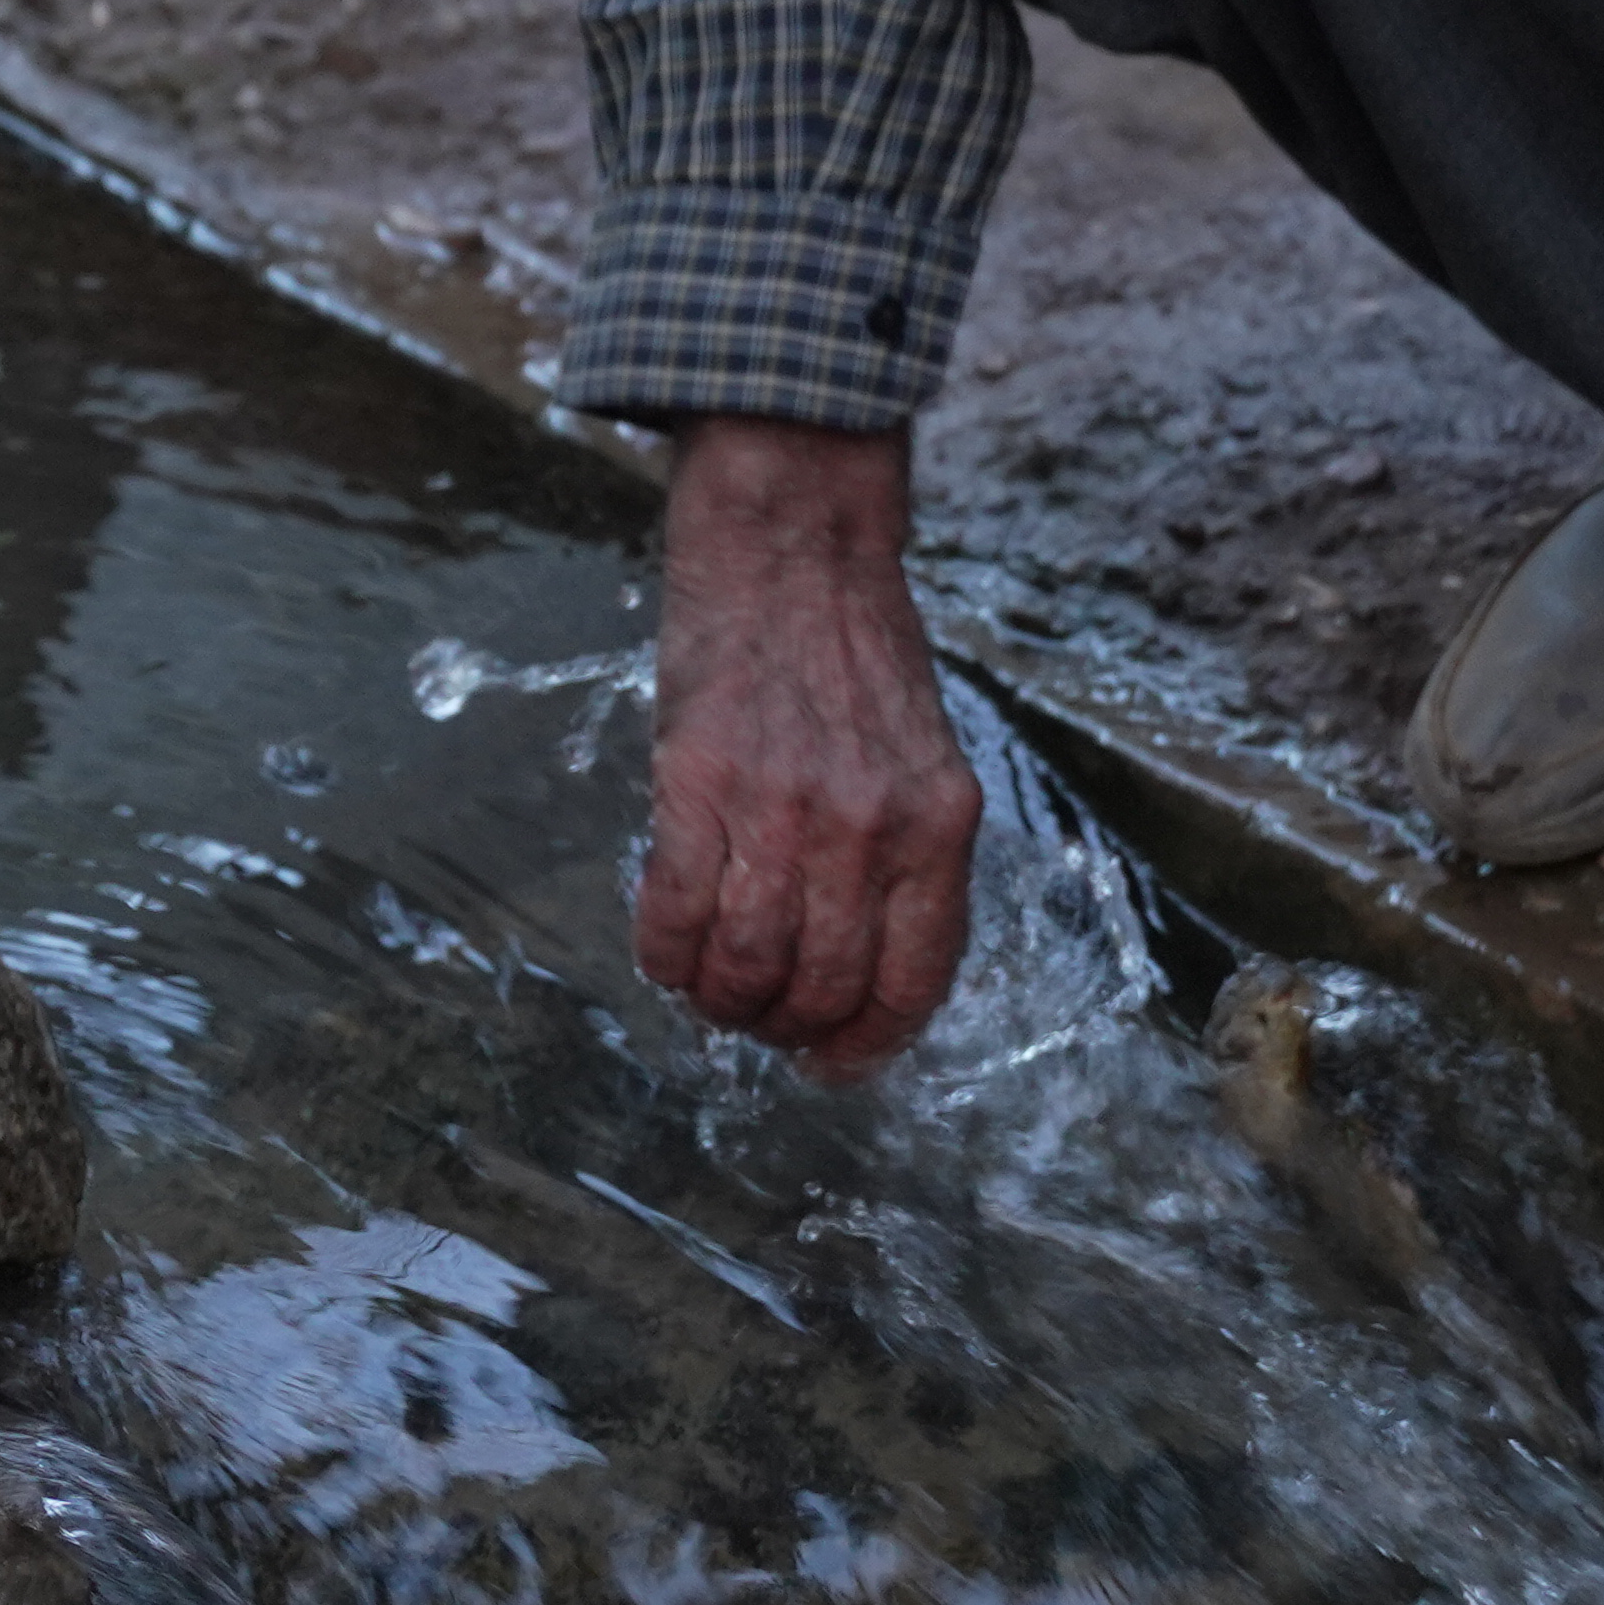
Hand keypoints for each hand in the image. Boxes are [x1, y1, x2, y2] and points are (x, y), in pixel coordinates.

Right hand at [636, 416, 976, 1075]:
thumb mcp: (923, 754)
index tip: (834, 1061)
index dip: (868, 1043)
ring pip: (745, 966)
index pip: (914, 981)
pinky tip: (663, 951)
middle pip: (823, 989)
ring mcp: (783, 809)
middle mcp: (871, 828)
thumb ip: (907, 852)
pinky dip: (663, 954)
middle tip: (759, 1021)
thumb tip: (864, 962)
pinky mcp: (698, 783)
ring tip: (709, 987)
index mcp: (940, 824)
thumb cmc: (856, 645)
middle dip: (785, 1029)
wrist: (794, 542)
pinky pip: (674, 913)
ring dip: (720, 1000)